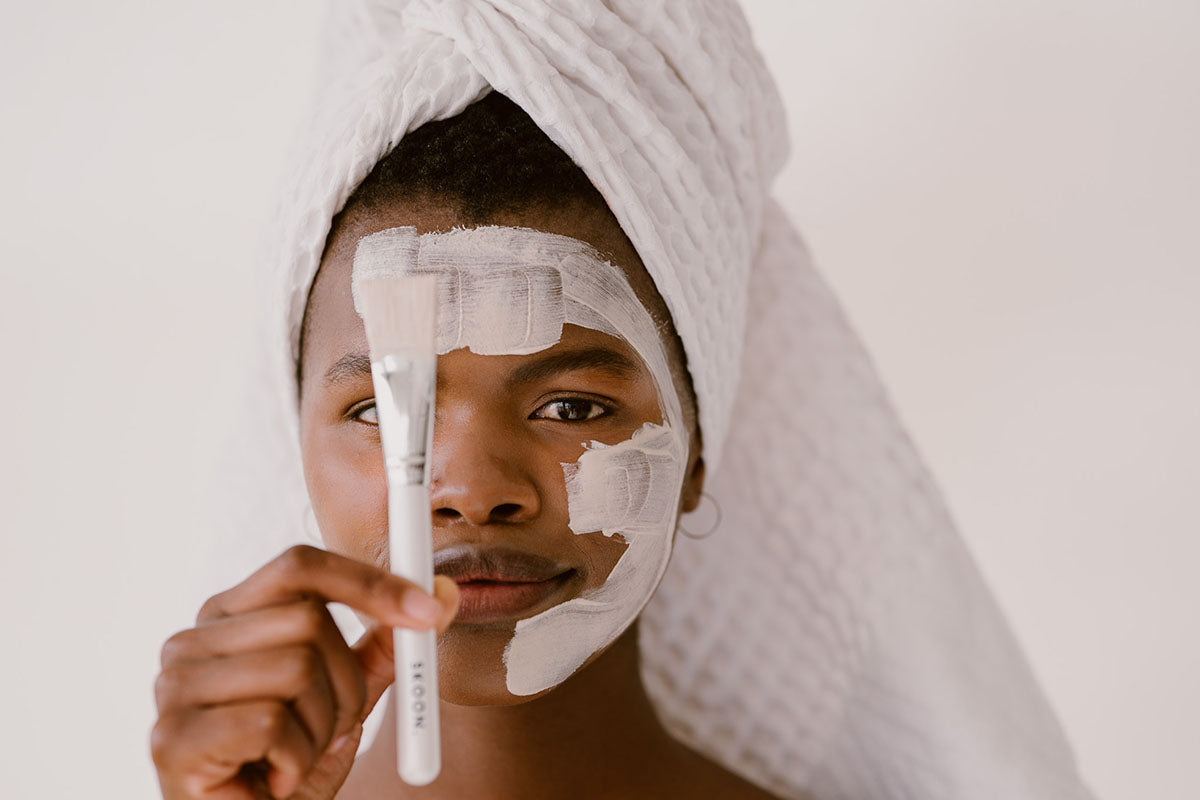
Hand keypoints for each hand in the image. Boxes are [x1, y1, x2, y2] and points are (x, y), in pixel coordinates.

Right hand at [151, 545, 458, 798]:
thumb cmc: (288, 764)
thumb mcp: (346, 696)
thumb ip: (384, 645)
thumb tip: (443, 592)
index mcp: (230, 616)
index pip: (300, 566)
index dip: (369, 582)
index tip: (429, 609)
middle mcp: (191, 640)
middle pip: (308, 620)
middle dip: (348, 682)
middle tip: (335, 727)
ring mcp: (174, 688)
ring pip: (296, 669)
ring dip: (323, 727)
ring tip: (298, 757)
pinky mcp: (172, 739)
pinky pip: (272, 724)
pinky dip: (297, 759)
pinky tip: (277, 780)